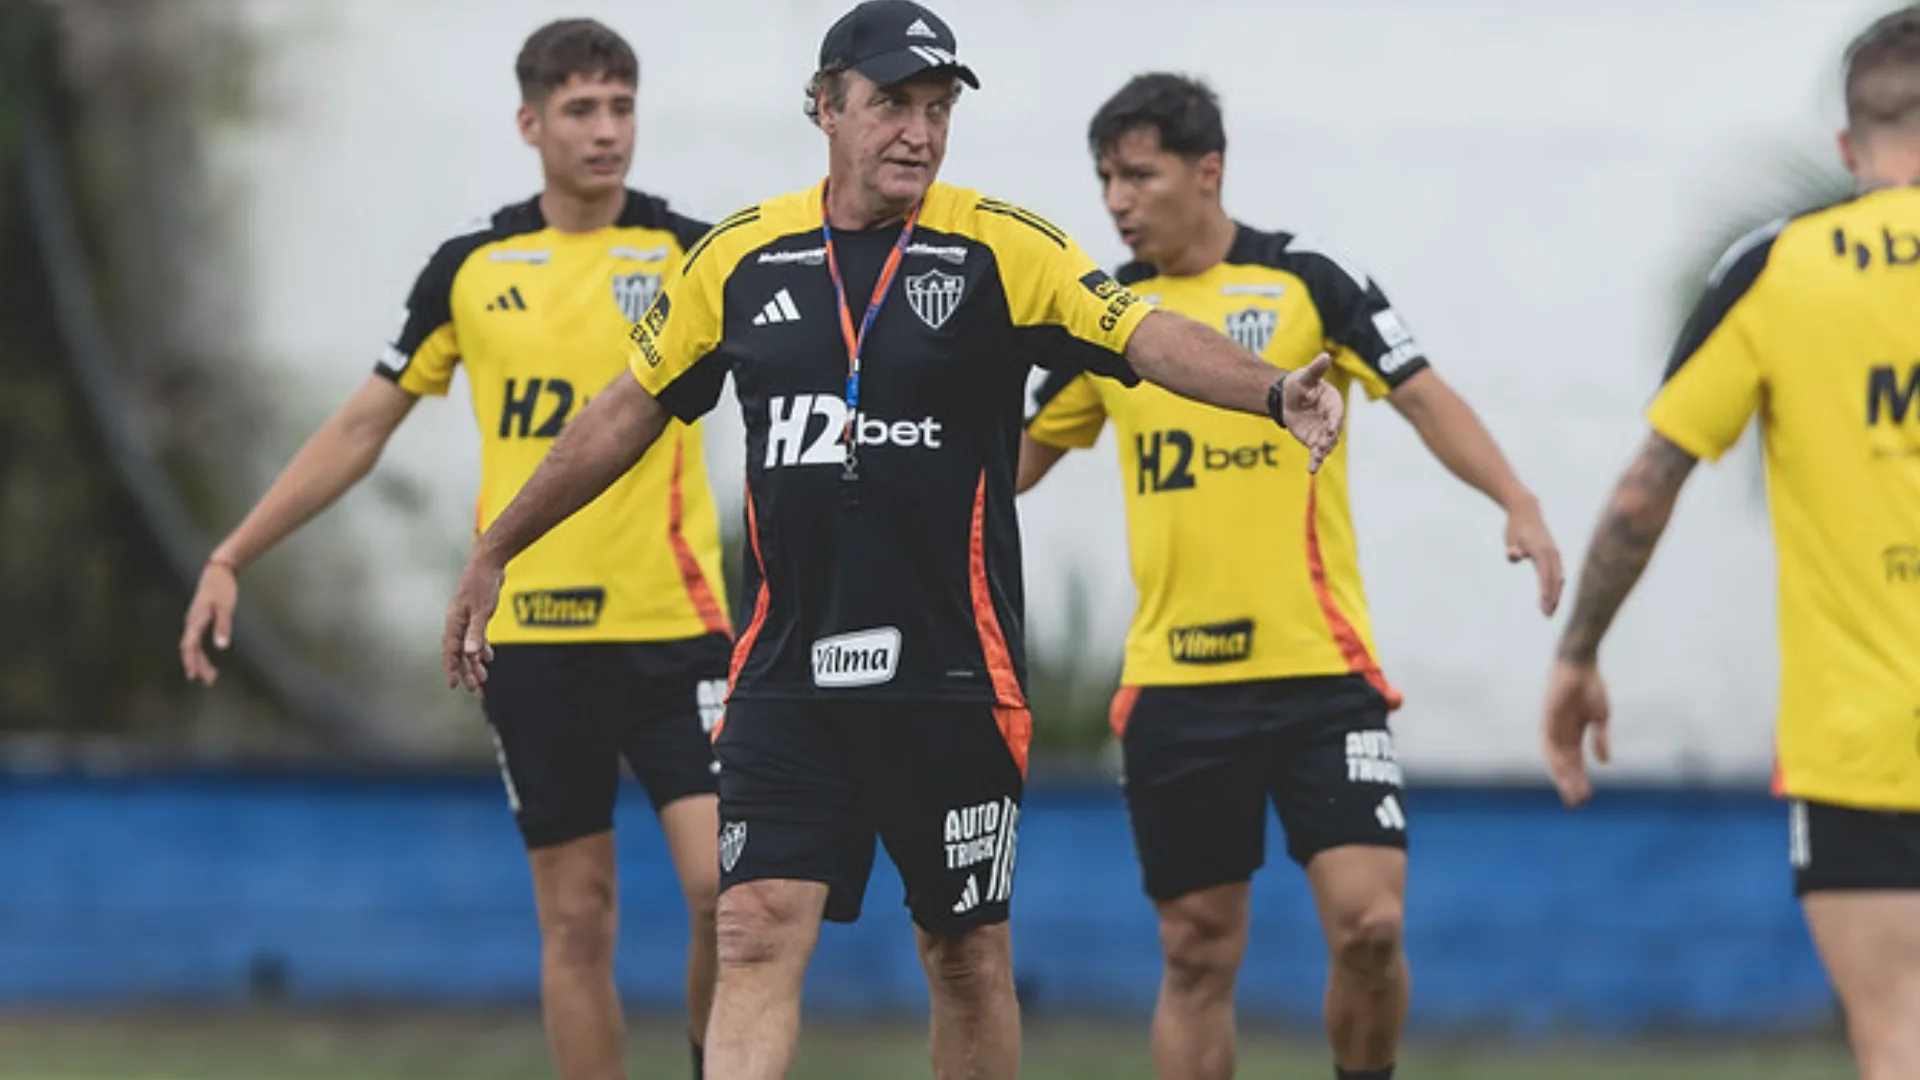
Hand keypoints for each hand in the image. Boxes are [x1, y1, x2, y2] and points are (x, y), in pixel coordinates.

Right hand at [180, 560, 237, 685]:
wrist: (218, 571)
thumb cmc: (222, 588)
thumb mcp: (225, 607)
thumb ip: (223, 626)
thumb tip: (221, 647)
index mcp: (196, 620)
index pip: (190, 645)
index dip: (191, 661)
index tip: (193, 675)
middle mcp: (191, 622)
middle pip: (190, 649)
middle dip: (197, 665)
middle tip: (208, 681)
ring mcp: (193, 621)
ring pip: (192, 647)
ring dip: (200, 662)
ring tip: (211, 677)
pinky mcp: (198, 620)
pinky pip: (196, 641)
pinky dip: (200, 653)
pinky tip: (207, 660)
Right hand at [443, 551, 503, 691]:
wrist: (488, 562)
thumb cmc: (483, 584)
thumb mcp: (482, 611)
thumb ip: (476, 633)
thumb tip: (471, 654)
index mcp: (454, 623)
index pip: (451, 652)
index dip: (452, 670)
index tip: (455, 687)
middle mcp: (456, 623)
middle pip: (459, 653)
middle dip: (467, 672)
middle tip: (477, 690)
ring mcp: (465, 619)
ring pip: (467, 647)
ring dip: (475, 664)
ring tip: (483, 680)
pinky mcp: (474, 614)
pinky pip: (474, 638)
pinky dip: (481, 649)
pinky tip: (489, 658)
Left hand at [1278, 354, 1344, 472]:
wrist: (1287, 398)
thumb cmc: (1299, 385)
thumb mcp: (1305, 376)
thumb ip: (1315, 369)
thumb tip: (1325, 356)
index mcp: (1332, 401)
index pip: (1336, 412)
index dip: (1334, 420)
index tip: (1332, 426)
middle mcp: (1331, 418)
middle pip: (1333, 431)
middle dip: (1329, 439)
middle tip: (1323, 446)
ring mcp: (1323, 431)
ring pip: (1326, 444)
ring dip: (1322, 452)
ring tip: (1316, 459)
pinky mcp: (1314, 441)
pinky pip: (1316, 452)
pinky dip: (1315, 461)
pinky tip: (1311, 470)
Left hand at [1505, 497, 1563, 616]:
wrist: (1526, 511)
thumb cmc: (1515, 527)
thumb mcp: (1510, 537)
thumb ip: (1512, 548)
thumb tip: (1514, 555)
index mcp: (1540, 550)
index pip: (1544, 575)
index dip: (1545, 592)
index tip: (1543, 606)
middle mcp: (1551, 553)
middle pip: (1554, 579)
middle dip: (1552, 598)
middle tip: (1547, 615)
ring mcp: (1555, 553)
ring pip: (1559, 577)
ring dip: (1556, 594)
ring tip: (1551, 610)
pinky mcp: (1554, 554)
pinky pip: (1558, 573)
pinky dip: (1557, 585)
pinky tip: (1554, 596)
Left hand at [1542, 660, 1610, 806]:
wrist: (1581, 665)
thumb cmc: (1591, 687)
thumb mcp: (1600, 718)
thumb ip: (1600, 740)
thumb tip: (1605, 763)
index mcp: (1574, 734)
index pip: (1575, 762)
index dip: (1579, 779)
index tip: (1585, 797)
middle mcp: (1561, 733)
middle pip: (1564, 764)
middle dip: (1570, 782)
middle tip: (1577, 802)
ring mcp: (1553, 726)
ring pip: (1555, 758)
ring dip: (1563, 775)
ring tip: (1572, 791)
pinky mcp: (1547, 718)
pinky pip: (1549, 742)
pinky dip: (1555, 757)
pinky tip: (1562, 770)